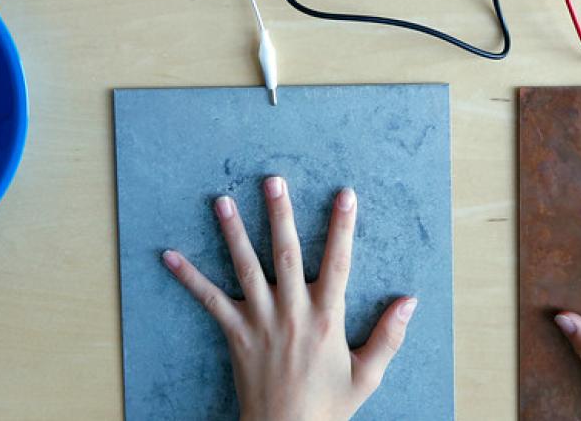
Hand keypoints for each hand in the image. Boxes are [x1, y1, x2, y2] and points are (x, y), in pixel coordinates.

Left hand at [161, 177, 416, 420]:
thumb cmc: (327, 406)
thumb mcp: (367, 374)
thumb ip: (389, 335)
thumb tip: (409, 301)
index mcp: (327, 317)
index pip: (338, 262)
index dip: (342, 227)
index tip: (345, 195)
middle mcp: (293, 311)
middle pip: (286, 253)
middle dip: (280, 214)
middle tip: (273, 181)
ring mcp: (261, 321)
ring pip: (246, 267)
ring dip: (233, 233)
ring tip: (223, 201)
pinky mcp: (236, 334)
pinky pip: (210, 300)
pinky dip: (189, 278)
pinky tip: (170, 257)